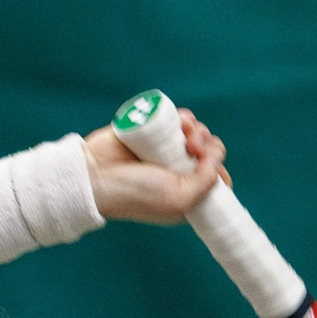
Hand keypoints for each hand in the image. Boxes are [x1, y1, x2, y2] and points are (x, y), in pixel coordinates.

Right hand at [82, 109, 229, 224]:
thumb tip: (217, 155)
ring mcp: (166, 152)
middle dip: (209, 147)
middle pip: (210, 153)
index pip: (216, 181)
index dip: (219, 169)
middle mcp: (178, 174)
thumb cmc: (135, 194)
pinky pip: (180, 120)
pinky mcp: (155, 133)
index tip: (212, 166)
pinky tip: (182, 123)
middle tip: (194, 149)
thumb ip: (206, 182)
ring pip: (197, 134)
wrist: (97, 175)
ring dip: (199, 130)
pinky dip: (186, 118)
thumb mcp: (179, 199)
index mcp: (185, 195)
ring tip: (186, 135)